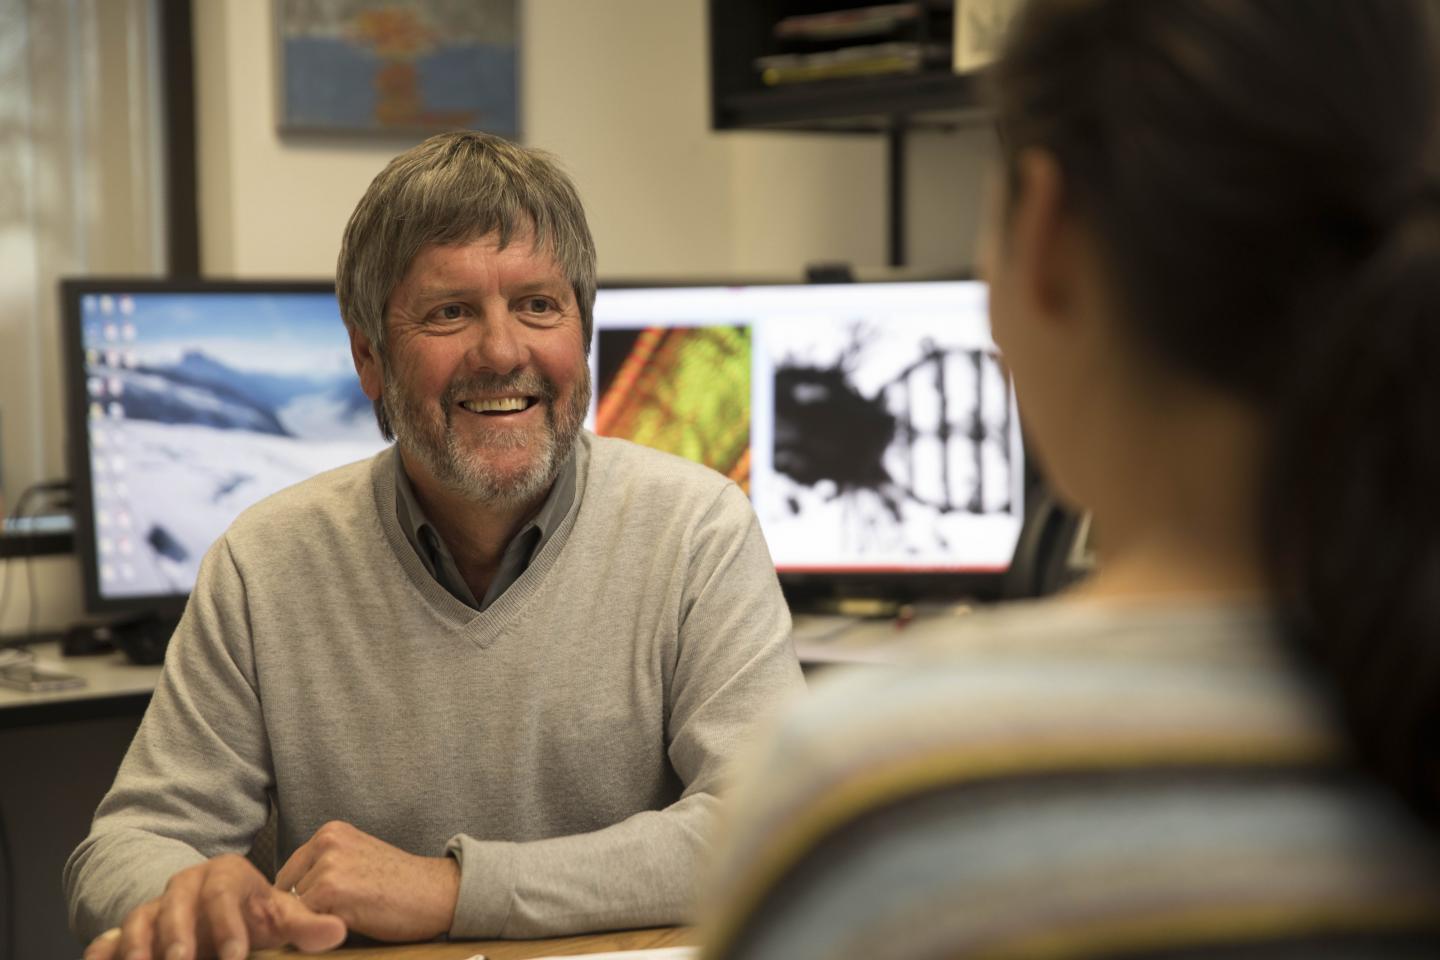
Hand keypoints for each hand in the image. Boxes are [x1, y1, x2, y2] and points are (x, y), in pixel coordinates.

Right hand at [82, 853, 347, 959]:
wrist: (211, 911)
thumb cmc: (249, 916)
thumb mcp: (277, 918)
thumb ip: (305, 925)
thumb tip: (338, 932)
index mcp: (225, 876)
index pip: (226, 896)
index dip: (230, 926)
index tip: (237, 957)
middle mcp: (184, 886)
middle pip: (177, 907)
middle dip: (178, 937)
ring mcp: (153, 907)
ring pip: (141, 921)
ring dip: (139, 947)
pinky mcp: (128, 931)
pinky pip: (110, 939)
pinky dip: (103, 951)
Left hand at [274, 820, 460, 942]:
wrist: (436, 893)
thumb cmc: (401, 885)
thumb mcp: (357, 860)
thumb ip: (324, 867)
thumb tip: (283, 899)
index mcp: (331, 831)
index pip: (290, 873)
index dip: (302, 897)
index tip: (330, 906)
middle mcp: (326, 841)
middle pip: (287, 891)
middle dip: (304, 908)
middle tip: (342, 912)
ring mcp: (328, 865)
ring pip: (295, 908)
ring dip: (314, 920)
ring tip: (350, 915)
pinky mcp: (331, 891)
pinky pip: (304, 922)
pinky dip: (320, 930)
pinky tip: (350, 923)